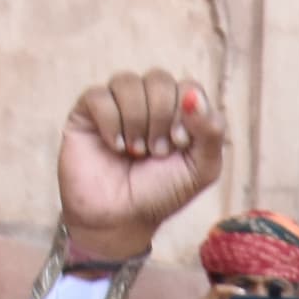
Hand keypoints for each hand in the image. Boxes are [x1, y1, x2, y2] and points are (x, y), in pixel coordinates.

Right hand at [59, 69, 225, 263]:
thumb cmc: (162, 193)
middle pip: (159, 79)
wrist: (120, 219)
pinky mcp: (87, 113)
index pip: (188, 87)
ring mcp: (116, 105)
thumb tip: (196, 96)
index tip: (180, 144)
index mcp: (178, 111)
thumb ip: (211, 133)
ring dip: (136, 121)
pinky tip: (115, 147)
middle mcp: (147, 102)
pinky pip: (98, 96)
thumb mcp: (201, 170)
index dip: (186, 112)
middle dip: (160, 118)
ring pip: (127, 82)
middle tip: (157, 151)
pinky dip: (111, 123)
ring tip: (136, 152)